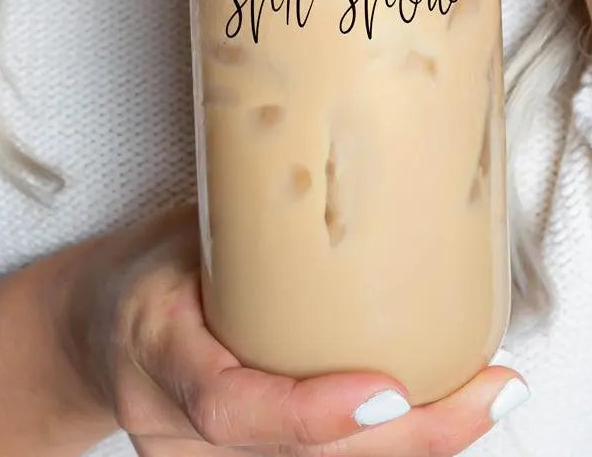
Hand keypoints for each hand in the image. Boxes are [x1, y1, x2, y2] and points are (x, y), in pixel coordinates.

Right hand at [65, 204, 527, 455]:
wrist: (100, 336)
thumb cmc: (150, 268)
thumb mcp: (187, 230)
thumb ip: (261, 224)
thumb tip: (370, 163)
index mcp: (156, 350)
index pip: (228, 405)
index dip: (307, 411)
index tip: (386, 389)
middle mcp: (179, 430)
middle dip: (407, 439)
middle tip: (491, 389)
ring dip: (417, 443)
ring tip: (491, 393)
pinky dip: (392, 443)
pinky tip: (449, 409)